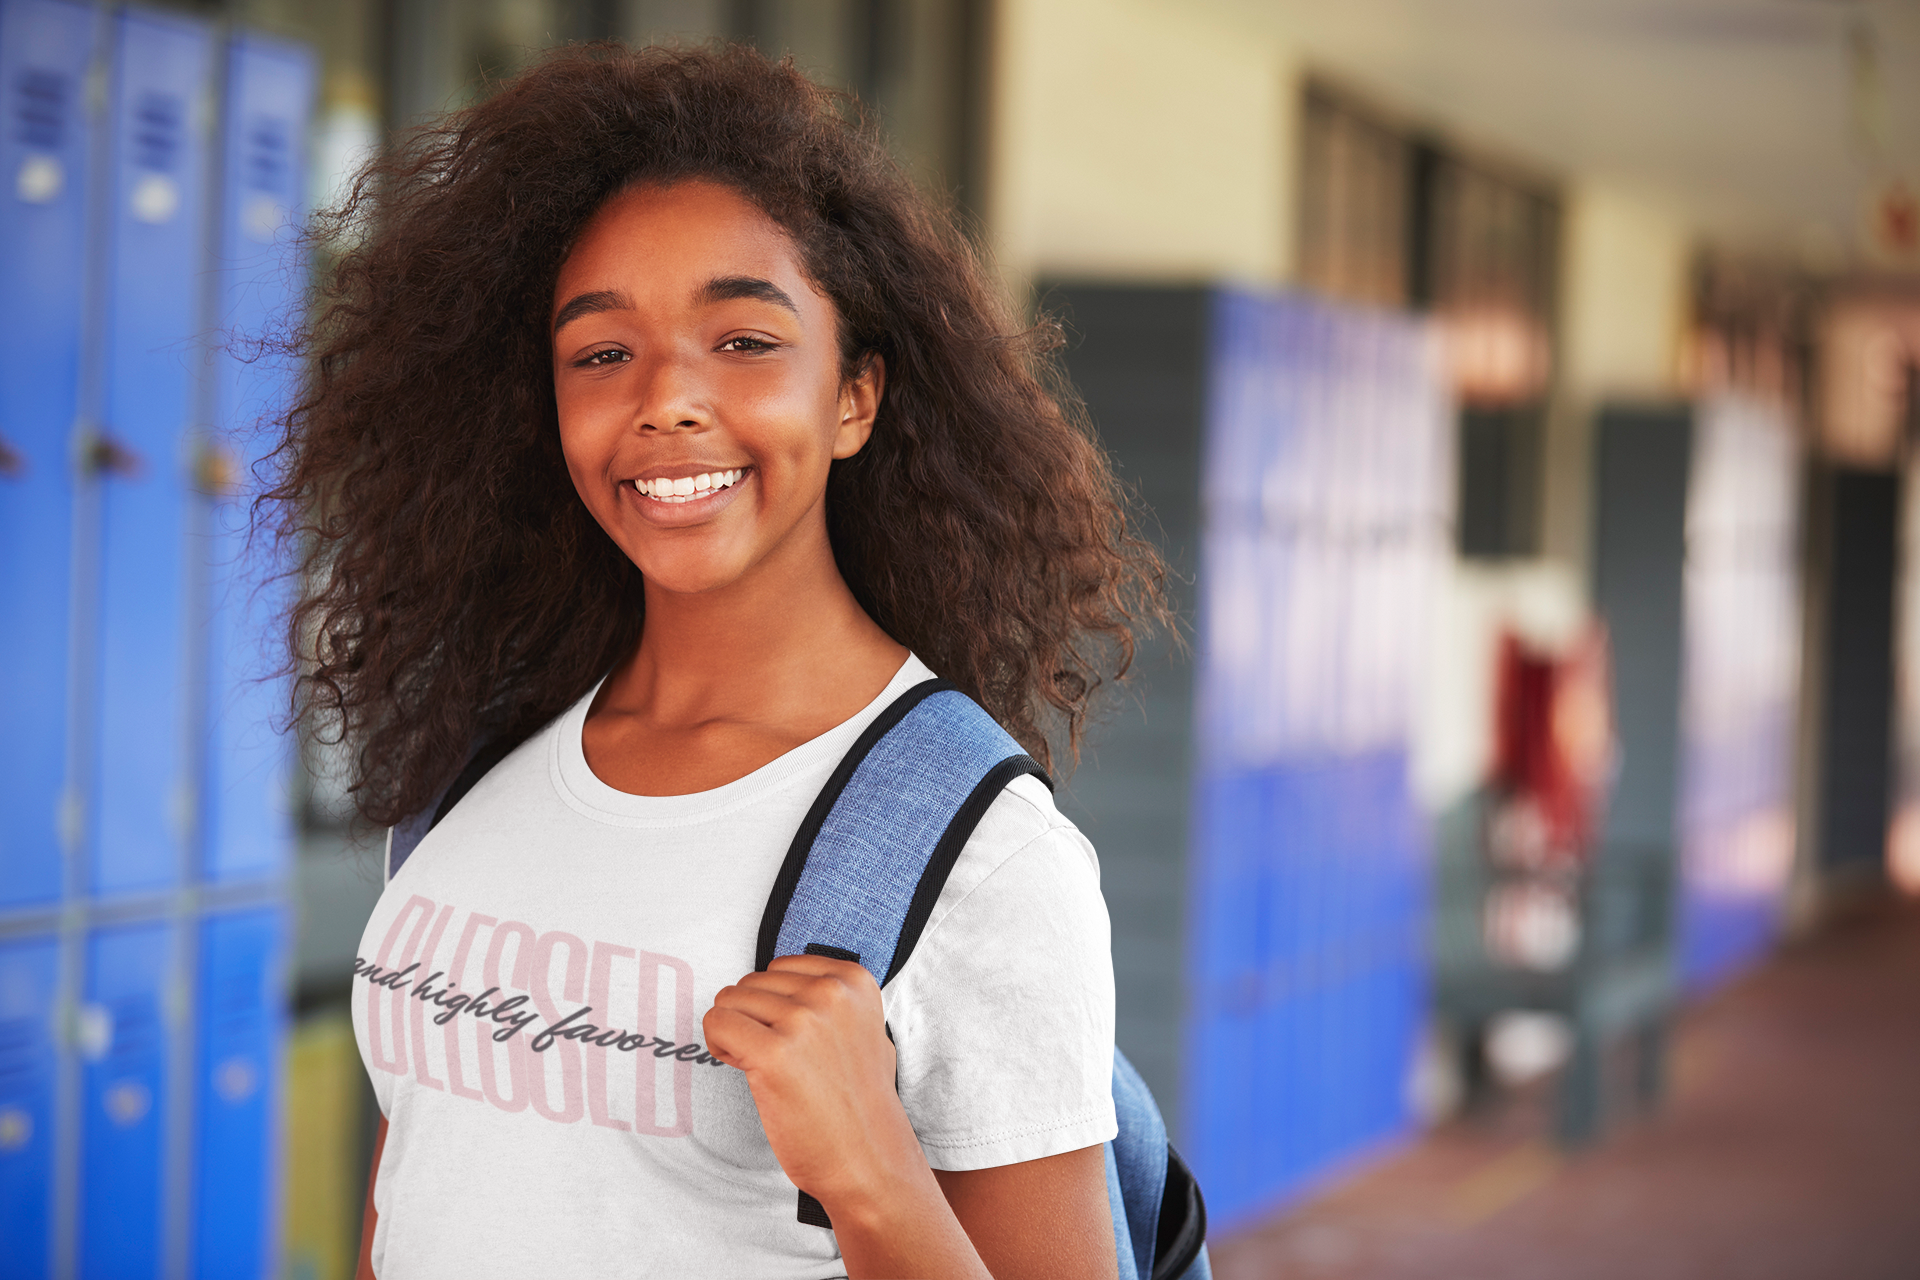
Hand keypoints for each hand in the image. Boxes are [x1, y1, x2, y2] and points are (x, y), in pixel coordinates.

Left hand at [703, 954, 928, 1213]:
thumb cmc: (861, 1103)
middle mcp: (830, 993)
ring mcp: (802, 1021)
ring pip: (729, 1001)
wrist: (869, 1159)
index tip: (788, 1034)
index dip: (773, 1003)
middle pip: (751, 983)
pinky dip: (720, 1046)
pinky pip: (716, 1024)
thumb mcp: (865, 1030)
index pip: (779, 967)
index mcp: (853, 980)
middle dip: (752, 1019)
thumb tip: (787, 982)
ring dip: (736, 1034)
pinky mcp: (773, 1054)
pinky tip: (745, 1069)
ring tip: (766, 1066)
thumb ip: (833, 1001)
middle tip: (776, 1058)